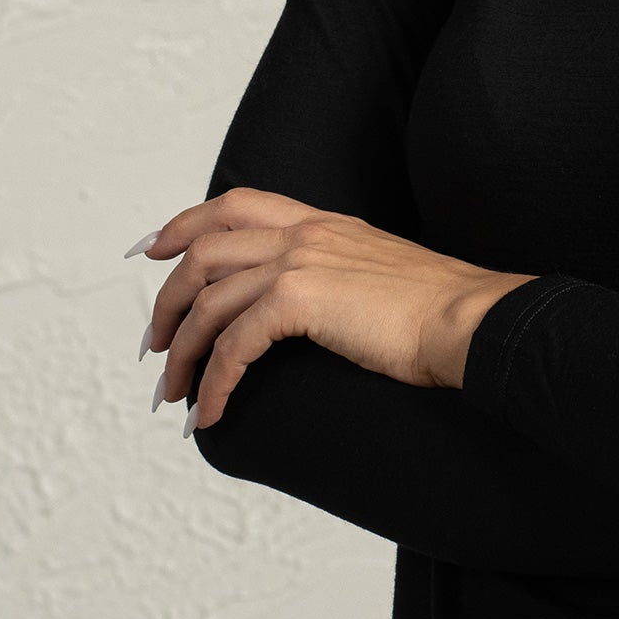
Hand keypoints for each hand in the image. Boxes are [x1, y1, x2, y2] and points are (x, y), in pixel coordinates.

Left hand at [134, 186, 534, 429]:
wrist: (466, 319)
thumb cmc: (437, 311)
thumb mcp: (378, 274)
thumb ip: (339, 275)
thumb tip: (313, 310)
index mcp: (323, 222)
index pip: (236, 204)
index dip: (185, 223)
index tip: (152, 250)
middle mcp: (306, 231)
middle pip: (204, 250)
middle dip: (168, 301)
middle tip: (155, 345)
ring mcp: (300, 260)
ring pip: (209, 299)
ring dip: (182, 352)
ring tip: (174, 393)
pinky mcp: (300, 298)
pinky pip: (233, 345)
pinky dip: (214, 382)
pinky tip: (212, 414)